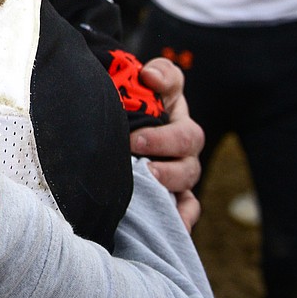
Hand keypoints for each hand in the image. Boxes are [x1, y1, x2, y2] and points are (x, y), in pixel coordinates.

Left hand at [130, 57, 204, 230]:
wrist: (108, 138)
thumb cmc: (114, 114)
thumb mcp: (116, 88)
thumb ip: (129, 75)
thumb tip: (149, 75)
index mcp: (165, 101)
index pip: (172, 82)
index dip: (164, 81)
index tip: (146, 79)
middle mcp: (179, 133)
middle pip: (188, 136)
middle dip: (163, 139)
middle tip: (136, 143)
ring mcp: (179, 165)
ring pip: (189, 172)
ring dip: (170, 175)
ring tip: (148, 176)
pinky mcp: (175, 193)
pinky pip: (187, 206)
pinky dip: (184, 215)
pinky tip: (175, 222)